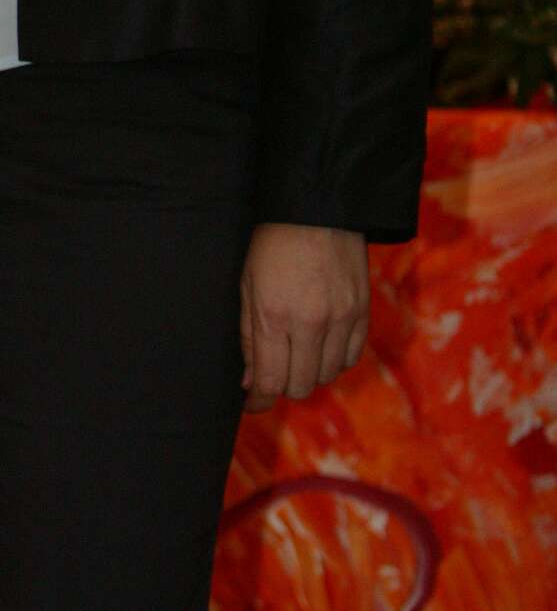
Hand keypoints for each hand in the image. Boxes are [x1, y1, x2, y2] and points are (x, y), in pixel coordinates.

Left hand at [239, 223, 368, 412]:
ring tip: (296, 352)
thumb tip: (250, 382)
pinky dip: (334, 360)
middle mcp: (312, 323)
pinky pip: (351, 358)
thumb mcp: (246, 286)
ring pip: (327, 375)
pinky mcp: (363, 313)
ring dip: (308, 372)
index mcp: (275, 316)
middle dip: (282, 385)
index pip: (270, 382)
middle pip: (300, 385)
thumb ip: (249, 338)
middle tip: (272, 370)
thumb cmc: (272, 245)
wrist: (317, 208)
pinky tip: (320, 344)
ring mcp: (342, 319)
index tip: (251, 402)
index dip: (258, 400)